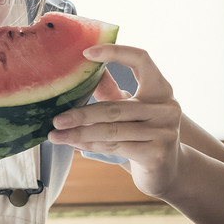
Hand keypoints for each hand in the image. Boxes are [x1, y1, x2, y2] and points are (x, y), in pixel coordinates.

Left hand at [48, 44, 182, 197]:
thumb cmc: (143, 134)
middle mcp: (167, 107)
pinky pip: (116, 146)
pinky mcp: (157, 153)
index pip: (141, 59)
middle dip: (81, 114)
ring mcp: (164, 131)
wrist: (168, 171)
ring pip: (112, 130)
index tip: (86, 53)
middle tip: (56, 119)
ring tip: (55, 135)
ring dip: (80, 133)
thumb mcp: (129, 109)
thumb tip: (85, 65)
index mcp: (161, 88)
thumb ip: (110, 90)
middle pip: (115, 107)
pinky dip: (91, 145)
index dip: (115, 52)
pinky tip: (74, 144)